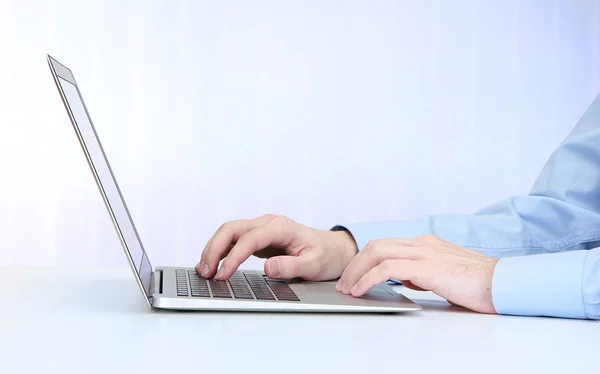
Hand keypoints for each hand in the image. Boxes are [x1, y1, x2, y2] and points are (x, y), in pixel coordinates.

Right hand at [196, 214, 358, 280]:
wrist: (332, 249)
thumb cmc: (325, 256)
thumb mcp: (314, 265)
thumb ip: (291, 266)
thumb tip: (268, 267)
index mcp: (281, 227)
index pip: (249, 239)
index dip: (233, 257)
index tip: (223, 275)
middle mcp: (268, 223)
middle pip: (231, 229)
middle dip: (214, 248)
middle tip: (205, 272)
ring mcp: (261, 229)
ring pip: (228, 232)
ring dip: (213, 249)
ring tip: (203, 271)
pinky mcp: (257, 238)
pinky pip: (233, 240)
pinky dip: (220, 251)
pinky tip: (211, 265)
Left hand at [336, 234, 498, 313]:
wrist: (503, 284)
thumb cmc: (477, 284)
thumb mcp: (443, 275)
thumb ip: (422, 274)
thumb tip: (405, 280)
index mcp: (425, 244)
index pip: (385, 245)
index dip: (364, 260)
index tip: (353, 277)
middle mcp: (422, 243)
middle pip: (376, 245)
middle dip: (355, 264)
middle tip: (344, 283)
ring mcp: (424, 252)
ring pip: (377, 252)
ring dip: (357, 271)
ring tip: (348, 289)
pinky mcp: (427, 266)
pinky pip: (388, 267)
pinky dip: (369, 278)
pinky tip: (362, 289)